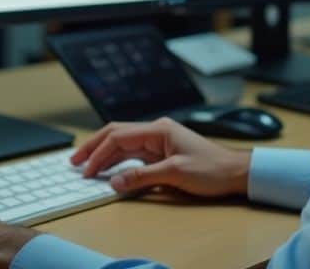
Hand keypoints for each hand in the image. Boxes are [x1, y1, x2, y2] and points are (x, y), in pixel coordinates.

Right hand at [71, 117, 251, 196]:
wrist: (236, 173)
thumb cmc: (212, 168)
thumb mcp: (176, 173)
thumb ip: (142, 176)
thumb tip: (114, 181)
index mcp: (159, 129)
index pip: (119, 136)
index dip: (99, 152)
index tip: (85, 169)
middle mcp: (156, 132)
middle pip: (116, 134)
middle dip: (94, 147)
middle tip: (74, 162)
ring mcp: (159, 142)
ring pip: (123, 144)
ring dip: (104, 155)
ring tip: (85, 166)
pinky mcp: (162, 154)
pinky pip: (133, 155)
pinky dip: (117, 161)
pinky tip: (109, 170)